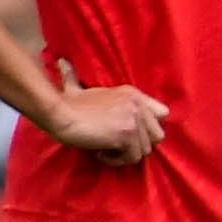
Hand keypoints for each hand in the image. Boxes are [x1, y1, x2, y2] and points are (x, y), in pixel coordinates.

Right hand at [39, 62, 165, 165]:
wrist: (57, 113)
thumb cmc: (65, 104)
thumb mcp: (77, 88)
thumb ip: (75, 77)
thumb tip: (61, 61)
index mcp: (133, 94)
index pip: (163, 114)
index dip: (149, 127)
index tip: (130, 132)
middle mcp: (139, 105)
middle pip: (157, 136)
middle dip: (138, 144)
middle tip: (116, 144)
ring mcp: (135, 119)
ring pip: (145, 150)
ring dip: (125, 154)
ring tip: (105, 147)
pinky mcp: (127, 134)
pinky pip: (132, 158)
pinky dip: (116, 160)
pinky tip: (100, 152)